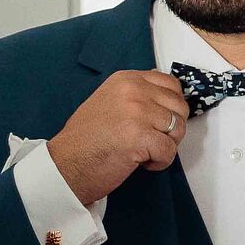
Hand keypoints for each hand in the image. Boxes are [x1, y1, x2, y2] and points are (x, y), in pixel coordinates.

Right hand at [45, 70, 190, 206]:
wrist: (65, 164)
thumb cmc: (85, 140)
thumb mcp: (109, 101)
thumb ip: (136, 96)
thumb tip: (165, 101)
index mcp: (126, 80)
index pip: (171, 85)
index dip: (171, 107)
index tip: (159, 122)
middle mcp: (133, 90)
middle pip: (179, 107)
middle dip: (172, 128)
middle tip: (152, 140)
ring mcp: (137, 112)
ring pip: (178, 129)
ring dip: (166, 145)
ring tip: (143, 151)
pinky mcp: (140, 137)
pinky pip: (170, 151)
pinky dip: (160, 162)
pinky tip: (141, 163)